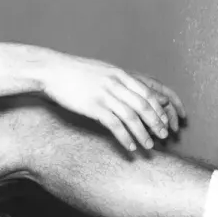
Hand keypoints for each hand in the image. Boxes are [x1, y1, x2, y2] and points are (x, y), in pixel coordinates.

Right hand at [37, 53, 187, 152]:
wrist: (52, 70)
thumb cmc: (75, 72)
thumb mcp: (101, 71)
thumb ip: (118, 81)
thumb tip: (132, 92)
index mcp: (120, 74)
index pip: (148, 93)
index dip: (159, 110)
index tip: (165, 122)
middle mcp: (116, 83)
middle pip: (143, 106)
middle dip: (156, 123)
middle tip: (163, 137)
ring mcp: (105, 94)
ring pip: (131, 117)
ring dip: (142, 134)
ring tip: (148, 146)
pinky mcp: (93, 106)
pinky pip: (115, 125)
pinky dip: (124, 137)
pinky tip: (129, 147)